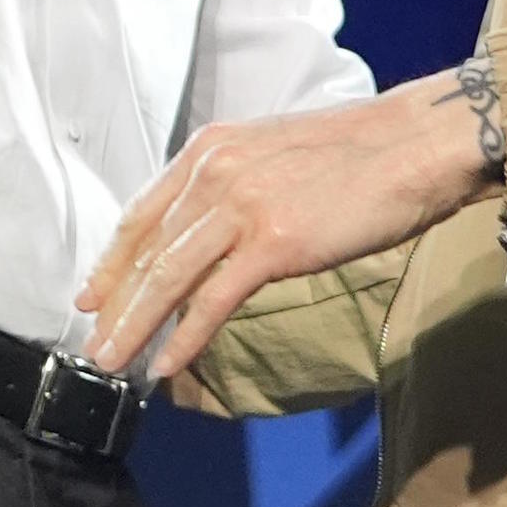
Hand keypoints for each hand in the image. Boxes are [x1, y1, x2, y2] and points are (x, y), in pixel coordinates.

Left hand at [78, 70, 499, 378]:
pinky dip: (185, 335)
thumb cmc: (362, 154)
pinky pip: (213, 298)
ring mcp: (240, 206)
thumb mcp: (277, 154)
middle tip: (93, 344)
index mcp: (212, 149)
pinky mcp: (272, 241)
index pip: (144, 212)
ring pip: (168, 277)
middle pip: (148, 250)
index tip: (91, 295)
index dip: (113, 261)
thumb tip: (216, 232)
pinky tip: (167, 362)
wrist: (415, 144)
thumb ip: (236, 185)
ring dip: (135, 326)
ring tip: (113, 361)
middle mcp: (215, 172)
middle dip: (114, 303)